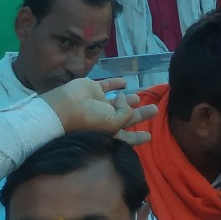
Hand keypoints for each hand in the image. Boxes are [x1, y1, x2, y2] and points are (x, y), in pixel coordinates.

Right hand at [41, 77, 156, 142]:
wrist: (66, 107)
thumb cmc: (90, 120)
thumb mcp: (114, 123)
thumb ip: (127, 114)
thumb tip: (127, 100)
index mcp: (109, 132)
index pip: (126, 136)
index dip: (137, 137)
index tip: (149, 136)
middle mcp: (104, 119)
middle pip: (126, 117)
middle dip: (140, 114)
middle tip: (155, 110)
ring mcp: (99, 104)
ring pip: (118, 101)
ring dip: (128, 99)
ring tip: (140, 97)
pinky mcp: (94, 90)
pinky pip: (108, 85)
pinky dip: (116, 83)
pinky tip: (124, 82)